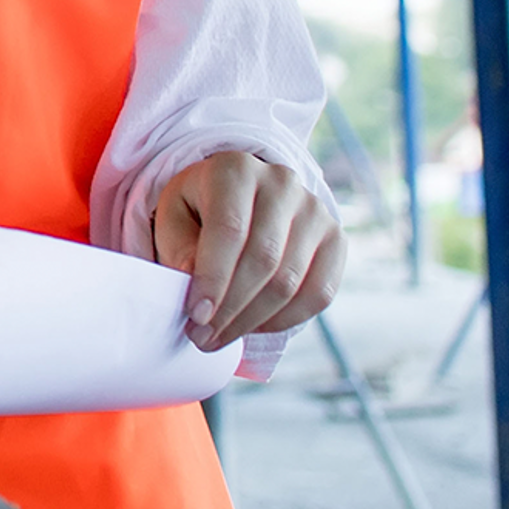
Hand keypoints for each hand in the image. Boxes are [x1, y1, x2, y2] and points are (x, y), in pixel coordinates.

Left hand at [150, 150, 342, 351]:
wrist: (241, 196)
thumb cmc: (199, 210)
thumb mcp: (174, 218)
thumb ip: (179, 248)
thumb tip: (194, 284)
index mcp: (236, 170)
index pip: (230, 230)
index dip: (213, 278)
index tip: (196, 316)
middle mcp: (282, 183)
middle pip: (263, 259)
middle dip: (230, 308)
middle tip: (202, 338)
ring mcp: (315, 210)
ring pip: (289, 282)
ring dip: (252, 320)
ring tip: (220, 337)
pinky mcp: (335, 238)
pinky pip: (319, 293)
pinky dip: (285, 320)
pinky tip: (255, 326)